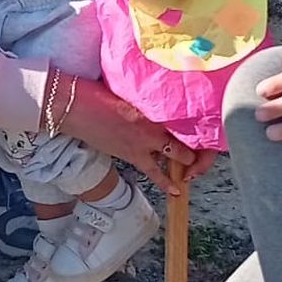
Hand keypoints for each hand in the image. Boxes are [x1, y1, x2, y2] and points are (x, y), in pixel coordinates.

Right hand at [58, 78, 212, 196]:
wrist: (75, 107)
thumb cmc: (97, 92)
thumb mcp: (128, 90)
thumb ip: (147, 97)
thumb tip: (160, 98)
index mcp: (153, 105)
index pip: (184, 117)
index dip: (196, 123)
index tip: (207, 122)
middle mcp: (151, 124)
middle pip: (184, 137)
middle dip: (197, 146)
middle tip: (206, 150)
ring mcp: (142, 141)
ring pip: (173, 154)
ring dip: (186, 162)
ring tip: (196, 170)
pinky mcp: (131, 154)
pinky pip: (153, 170)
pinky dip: (164, 181)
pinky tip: (177, 191)